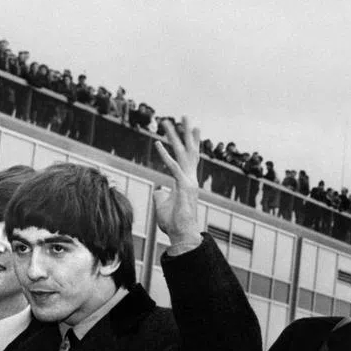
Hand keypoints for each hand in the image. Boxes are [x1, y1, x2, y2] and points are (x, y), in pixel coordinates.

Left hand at [153, 116, 203, 249]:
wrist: (182, 236)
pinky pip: (173, 167)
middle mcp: (191, 178)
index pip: (189, 158)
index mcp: (188, 181)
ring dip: (173, 136)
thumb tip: (157, 189)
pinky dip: (165, 155)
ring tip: (166, 121)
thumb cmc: (173, 223)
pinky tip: (157, 143)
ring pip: (182, 154)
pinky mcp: (183, 187)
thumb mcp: (163, 205)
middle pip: (189, 150)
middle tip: (184, 115)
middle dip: (186, 132)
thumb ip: (161, 195)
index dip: (190, 142)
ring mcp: (189, 182)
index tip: (192, 127)